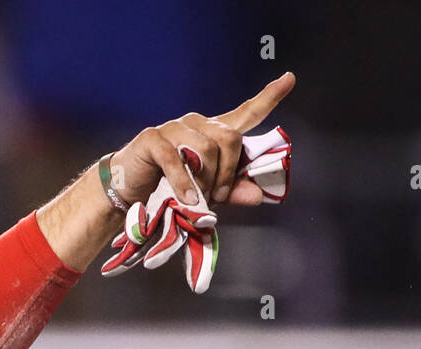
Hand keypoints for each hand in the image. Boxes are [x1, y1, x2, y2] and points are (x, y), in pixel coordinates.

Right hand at [108, 71, 295, 208]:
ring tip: (197, 198)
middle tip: (216, 195)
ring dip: (206, 180)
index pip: (246, 112)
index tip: (290, 78)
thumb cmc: (171, 186)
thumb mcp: (207, 192)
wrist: (130, 189)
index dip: (269, 97)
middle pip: (229, 137)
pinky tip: (187, 198)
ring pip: (207, 148)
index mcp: (214, 133)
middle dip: (229, 171)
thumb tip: (258, 195)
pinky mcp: (153, 139)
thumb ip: (233, 192)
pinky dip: (184, 183)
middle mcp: (197, 124)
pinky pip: (176, 160)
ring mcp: (174, 128)